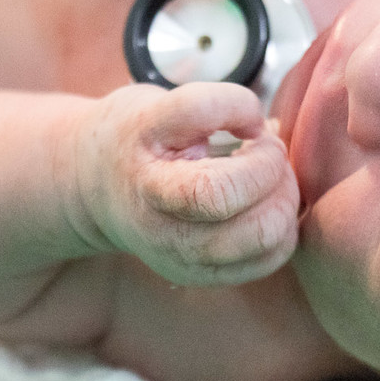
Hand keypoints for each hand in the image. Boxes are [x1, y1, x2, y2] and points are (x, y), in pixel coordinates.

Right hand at [69, 82, 298, 285]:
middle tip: (270, 153)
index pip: (196, 114)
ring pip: (258, 236)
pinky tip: (268, 208)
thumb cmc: (142, 140)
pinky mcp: (197, 275)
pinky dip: (283, 231)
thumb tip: (266, 132)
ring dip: (284, 200)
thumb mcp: (160, 105)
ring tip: (273, 182)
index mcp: (140, 147)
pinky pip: (266, 260)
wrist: (96, 192)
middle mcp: (151, 207)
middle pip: (226, 195)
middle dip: (270, 166)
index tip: (246, 120)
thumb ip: (210, 108)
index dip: (238, 107)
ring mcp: (173, 251)